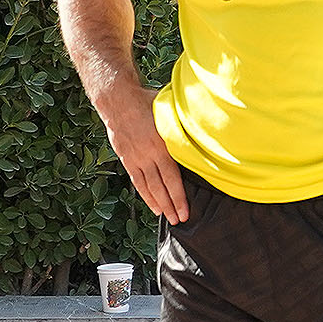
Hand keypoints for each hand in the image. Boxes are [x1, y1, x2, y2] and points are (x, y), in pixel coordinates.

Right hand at [91, 79, 187, 225]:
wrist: (118, 100)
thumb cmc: (147, 101)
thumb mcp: (168, 112)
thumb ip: (181, 125)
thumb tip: (204, 128)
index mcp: (160, 145)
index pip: (172, 178)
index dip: (179, 196)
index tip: (186, 211)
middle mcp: (147, 156)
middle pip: (161, 187)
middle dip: (171, 206)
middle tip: (180, 220)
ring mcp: (135, 159)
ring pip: (148, 188)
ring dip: (159, 204)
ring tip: (168, 218)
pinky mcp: (126, 159)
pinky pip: (137, 182)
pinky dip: (145, 195)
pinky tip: (153, 205)